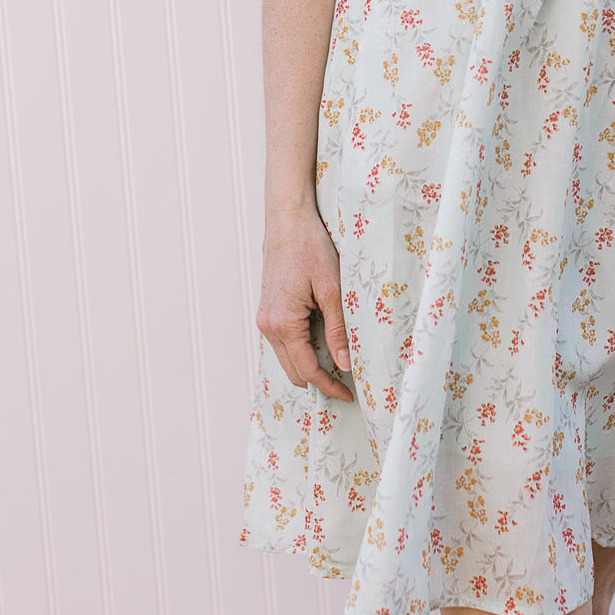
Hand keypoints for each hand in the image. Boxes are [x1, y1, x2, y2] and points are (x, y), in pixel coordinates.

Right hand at [257, 210, 353, 403]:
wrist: (287, 220)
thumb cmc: (310, 247)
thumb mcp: (332, 289)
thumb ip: (338, 329)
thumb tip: (345, 363)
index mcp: (283, 324)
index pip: (307, 370)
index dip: (329, 386)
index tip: (349, 395)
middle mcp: (268, 326)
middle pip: (294, 371)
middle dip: (319, 380)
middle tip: (347, 381)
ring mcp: (265, 318)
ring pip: (287, 357)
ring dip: (310, 363)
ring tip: (339, 359)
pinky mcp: (268, 310)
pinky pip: (284, 341)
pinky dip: (301, 348)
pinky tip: (322, 339)